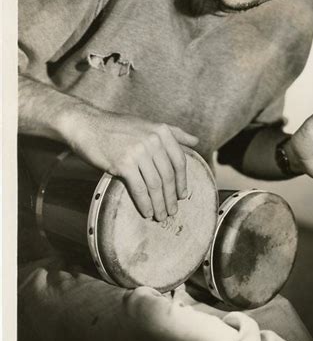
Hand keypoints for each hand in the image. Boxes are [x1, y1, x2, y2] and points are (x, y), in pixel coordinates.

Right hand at [67, 108, 198, 220]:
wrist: (87, 124)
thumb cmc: (117, 127)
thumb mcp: (148, 125)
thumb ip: (173, 133)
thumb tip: (196, 142)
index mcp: (162, 131)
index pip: (179, 161)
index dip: (182, 181)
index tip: (183, 195)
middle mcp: (153, 140)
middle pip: (168, 175)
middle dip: (171, 197)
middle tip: (172, 211)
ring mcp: (138, 151)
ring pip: (155, 184)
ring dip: (160, 204)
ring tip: (161, 216)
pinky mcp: (123, 163)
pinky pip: (139, 188)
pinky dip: (145, 203)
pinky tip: (147, 212)